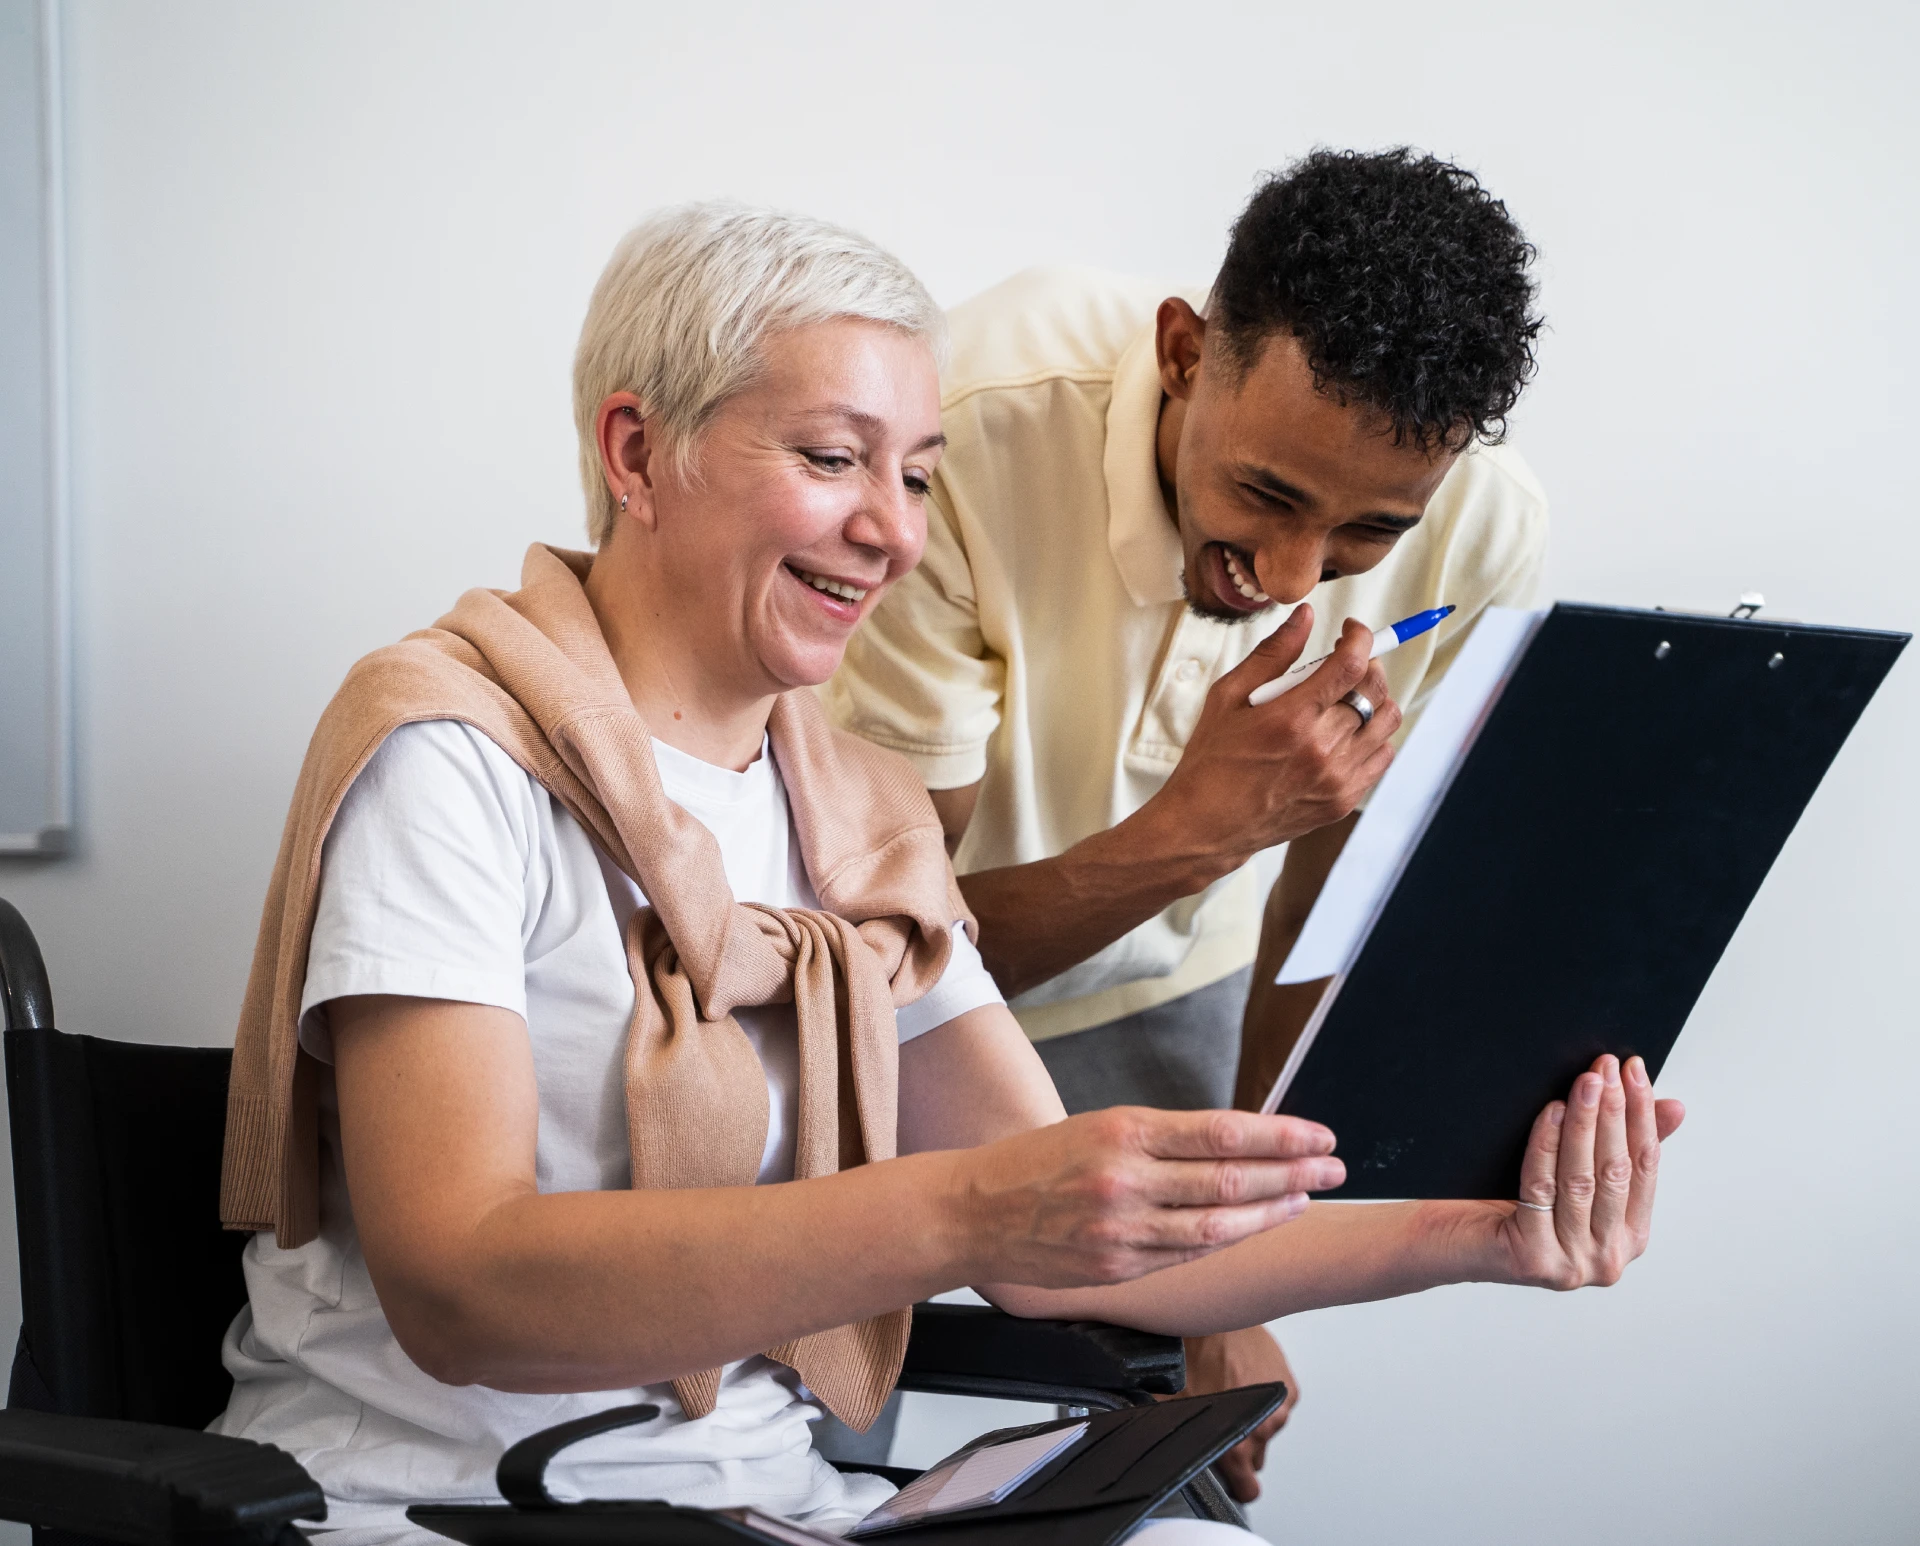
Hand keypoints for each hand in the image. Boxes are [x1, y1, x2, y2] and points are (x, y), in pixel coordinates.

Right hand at [958, 1107, 1345, 1288]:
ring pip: (1219, 1223)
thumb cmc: (1035, 1163)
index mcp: (1123, 1131)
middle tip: (1335, 1166)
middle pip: (1231, 1178)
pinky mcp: (1118, 1268)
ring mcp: (1123, 1230)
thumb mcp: (1099, 1127)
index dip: (1280, 1136)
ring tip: (1307, 1198)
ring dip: (1273, 1212)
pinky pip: (1189, 1253)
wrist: (971, 1212)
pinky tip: (1255, 1227)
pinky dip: (1229, 1239)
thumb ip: (1162, 1139)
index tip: (1318, 1134)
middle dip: (1294, 1172)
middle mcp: (1126, 1179)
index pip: (1222, 1131)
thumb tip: (1236, 1141)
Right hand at [1140, 607, 1402, 877]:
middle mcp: (1321, 750)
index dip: (1359, 638)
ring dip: (1375, 699)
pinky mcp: (1342, 800)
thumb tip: (1304, 616)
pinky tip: (1349, 730)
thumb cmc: (1211, 761)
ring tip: (1350, 696)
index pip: (1350, 665)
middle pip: (1373, 691)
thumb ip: (1272, 654)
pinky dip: (1375, 736)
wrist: (1206, 826)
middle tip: (1346, 662)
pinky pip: (1382, 757)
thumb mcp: (1227, 698)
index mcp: (1290, 719)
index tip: (1352, 630)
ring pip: (1386, 722)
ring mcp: (1336, 778)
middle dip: (1366, 664)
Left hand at [1166, 1326, 1298, 1502]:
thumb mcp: (1171, 1405)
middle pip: (1255, 1457)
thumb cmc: (1189, 1355)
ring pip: (1267, 1428)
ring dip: (1253, 1416)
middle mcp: (1264, 1430)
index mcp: (1238, 1445)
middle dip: (1240, 1446)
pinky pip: (1278, 1403)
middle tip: (1220, 1419)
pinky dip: (1265, 1394)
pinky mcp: (1289, 1386)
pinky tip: (1242, 1375)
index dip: (1236, 1485)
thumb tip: (1161, 1453)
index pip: (1248, 1490)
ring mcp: (1280, 1407)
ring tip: (1229, 1388)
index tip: (1230, 1479)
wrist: (1209, 1313)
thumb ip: (1178, 1438)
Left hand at [1497, 1053, 1684, 1288]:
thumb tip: (1674, 1106)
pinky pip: (1541, 1188)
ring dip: (1584, 1124)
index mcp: (1630, 1238)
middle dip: (1613, 1112)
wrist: (1456, 1240)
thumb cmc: (1514, 1203)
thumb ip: (1621, 1146)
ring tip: (1584, 1083)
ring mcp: (1573, 1264)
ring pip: (1582, 1179)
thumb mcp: (1577, 1173)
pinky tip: (1551, 1113)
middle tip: (1605, 1067)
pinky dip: (1547, 1145)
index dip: (1641, 1114)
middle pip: (1615, 1171)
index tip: (1635, 1070)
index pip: (1645, 1166)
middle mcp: (1608, 1259)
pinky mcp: (1535, 1259)